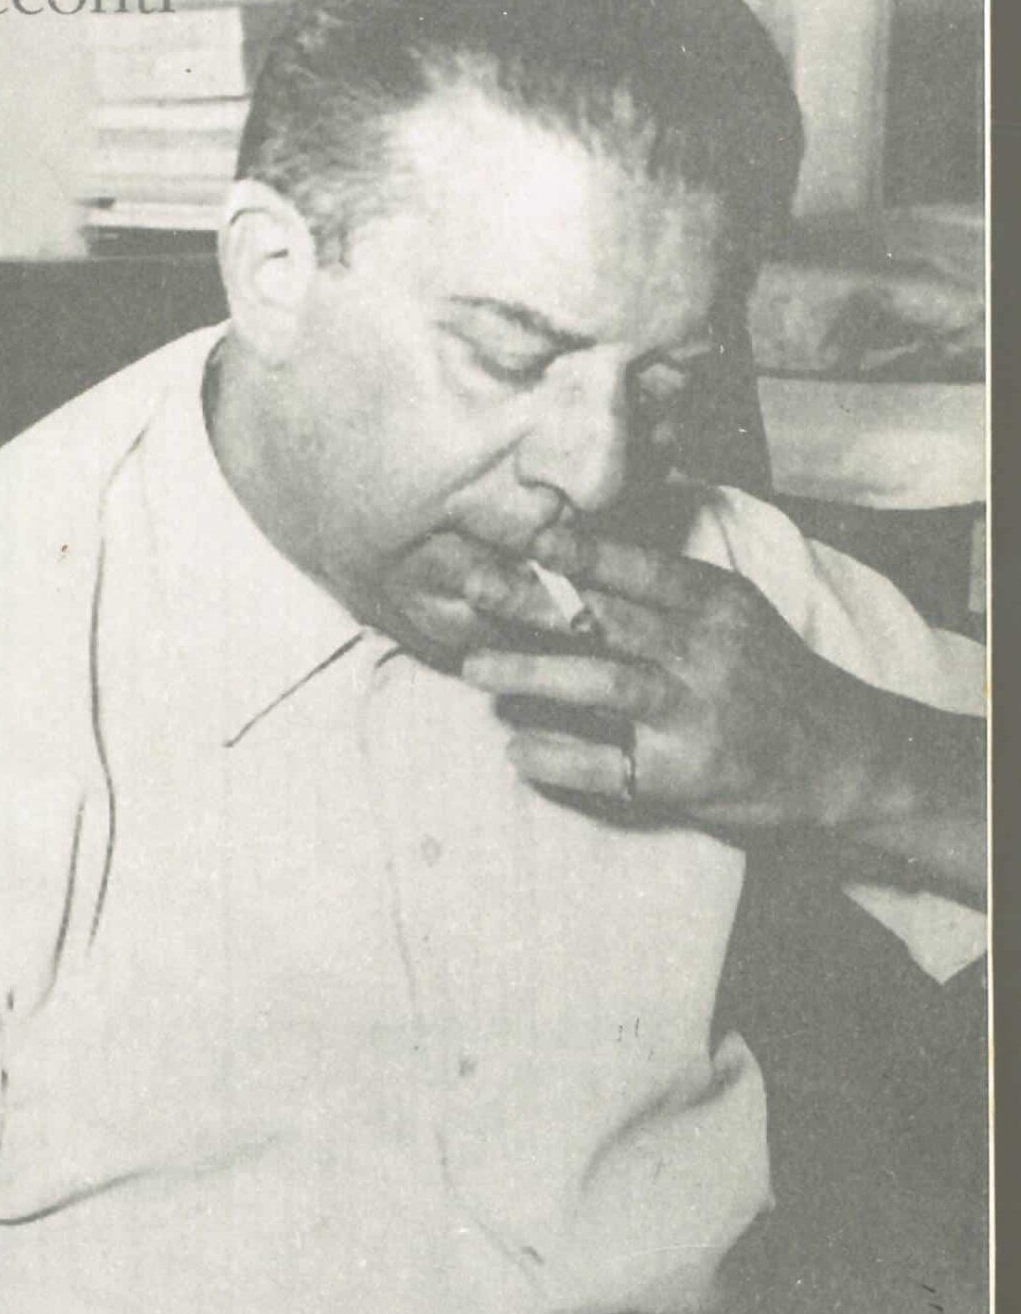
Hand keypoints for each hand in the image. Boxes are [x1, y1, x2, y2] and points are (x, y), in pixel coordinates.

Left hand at [460, 526, 894, 837]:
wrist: (840, 758)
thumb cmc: (772, 676)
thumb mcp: (737, 613)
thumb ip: (668, 587)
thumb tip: (574, 552)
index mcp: (716, 605)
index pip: (644, 570)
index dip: (587, 554)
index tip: (534, 539)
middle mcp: (704, 654)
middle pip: (607, 622)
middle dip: (533, 603)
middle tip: (472, 588)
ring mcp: (693, 715)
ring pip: (603, 685)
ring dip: (532, 674)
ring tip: (475, 668)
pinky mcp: (683, 774)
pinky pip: (607, 765)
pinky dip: (557, 756)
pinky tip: (516, 747)